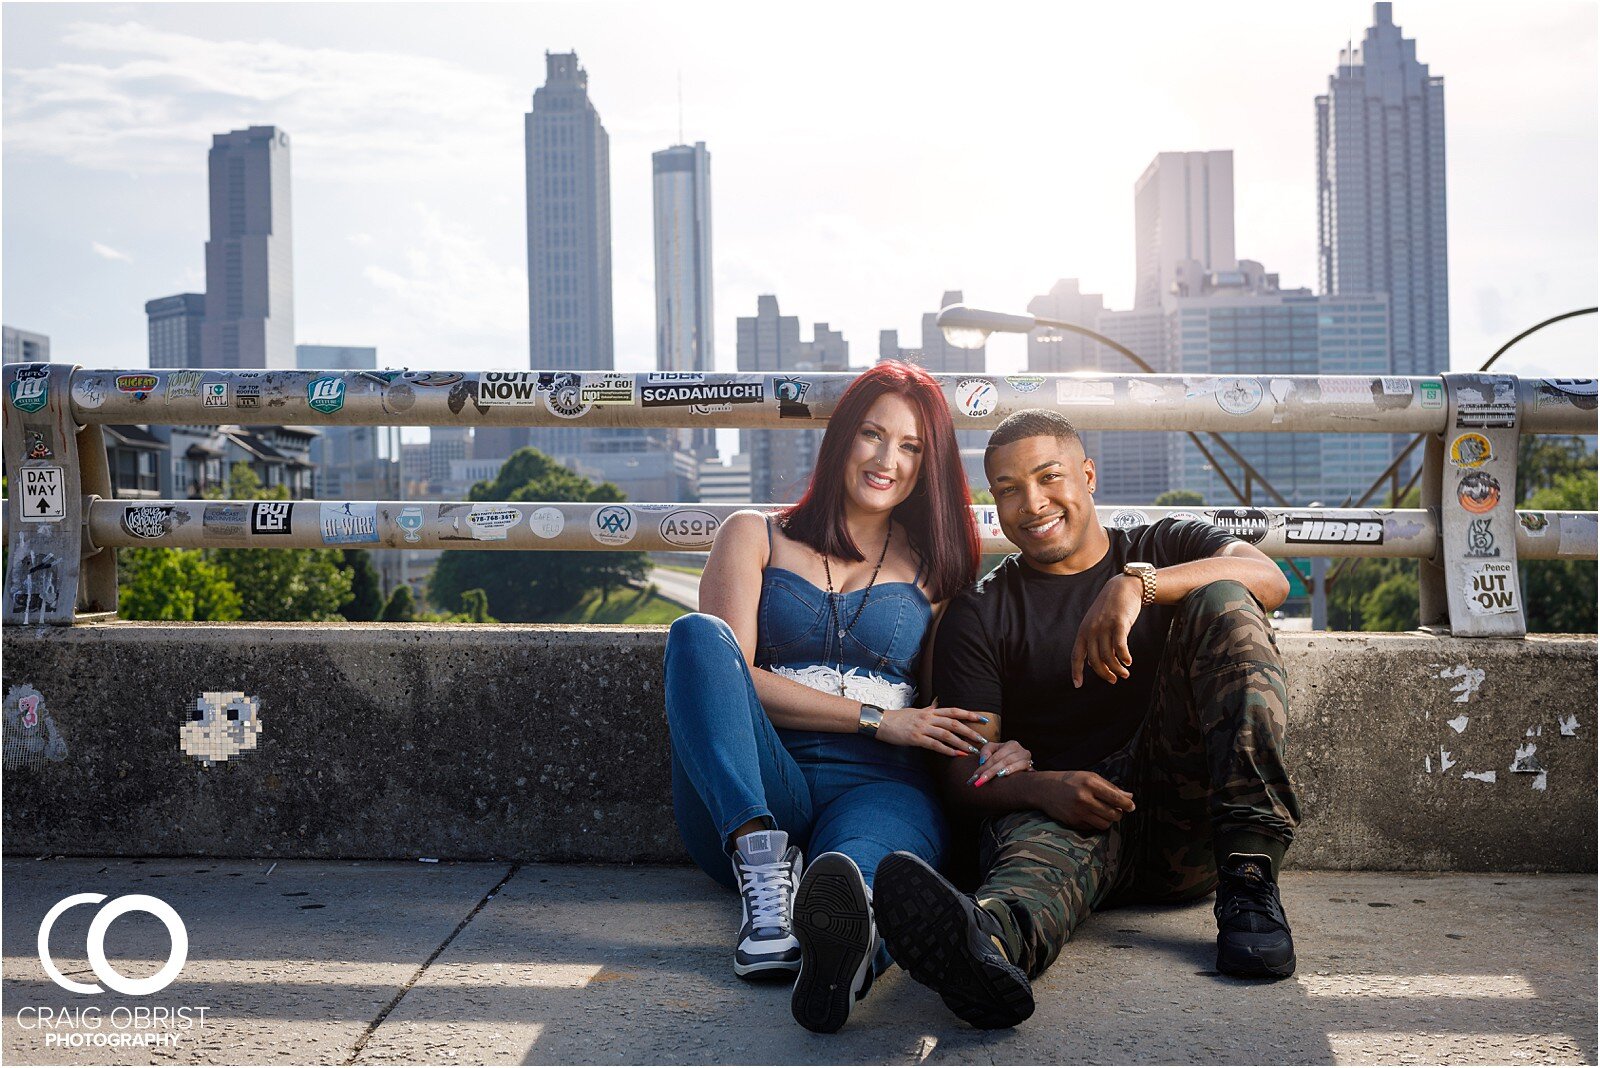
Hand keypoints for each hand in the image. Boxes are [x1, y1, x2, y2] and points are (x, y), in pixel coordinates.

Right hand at [876, 704, 991, 756]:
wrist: (881, 721)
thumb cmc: (899, 717)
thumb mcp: (916, 710)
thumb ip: (929, 708)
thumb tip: (939, 703)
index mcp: (930, 711)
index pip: (954, 711)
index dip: (969, 714)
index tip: (982, 719)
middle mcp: (929, 717)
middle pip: (955, 723)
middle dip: (970, 731)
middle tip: (983, 740)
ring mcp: (923, 727)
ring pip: (947, 735)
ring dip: (961, 743)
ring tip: (972, 751)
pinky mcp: (916, 738)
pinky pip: (935, 745)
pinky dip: (947, 750)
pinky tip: (956, 755)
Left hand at [967, 739, 1033, 787]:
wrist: (1022, 766)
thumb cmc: (1006, 759)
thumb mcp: (994, 751)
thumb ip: (986, 751)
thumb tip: (983, 760)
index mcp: (1011, 744)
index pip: (995, 756)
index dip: (984, 765)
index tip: (975, 775)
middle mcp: (1020, 749)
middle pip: (1001, 760)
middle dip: (989, 770)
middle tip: (980, 779)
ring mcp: (1026, 758)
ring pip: (1009, 762)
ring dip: (997, 770)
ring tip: (988, 777)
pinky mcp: (1030, 766)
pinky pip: (1020, 767)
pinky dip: (1011, 770)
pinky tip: (1003, 774)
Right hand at [1035, 770, 1135, 831]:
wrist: (1045, 789)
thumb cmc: (1071, 781)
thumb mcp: (1090, 777)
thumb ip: (1111, 787)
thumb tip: (1129, 797)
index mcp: (1090, 784)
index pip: (1116, 798)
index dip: (1127, 805)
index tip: (1131, 807)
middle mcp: (1084, 798)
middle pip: (1113, 814)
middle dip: (1118, 814)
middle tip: (1116, 809)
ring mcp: (1078, 812)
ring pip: (1104, 824)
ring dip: (1108, 820)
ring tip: (1104, 813)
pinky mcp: (1073, 822)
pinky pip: (1092, 827)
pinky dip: (1095, 823)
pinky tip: (1091, 815)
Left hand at [1071, 574, 1143, 686]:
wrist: (1124, 588)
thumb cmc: (1111, 609)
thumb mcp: (1098, 625)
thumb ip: (1094, 644)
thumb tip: (1092, 664)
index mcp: (1083, 631)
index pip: (1076, 655)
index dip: (1076, 671)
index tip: (1077, 685)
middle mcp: (1091, 630)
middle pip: (1094, 660)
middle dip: (1104, 674)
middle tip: (1114, 680)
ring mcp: (1104, 626)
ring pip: (1108, 656)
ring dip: (1117, 668)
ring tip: (1125, 673)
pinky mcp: (1118, 623)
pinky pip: (1120, 645)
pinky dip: (1124, 657)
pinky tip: (1129, 662)